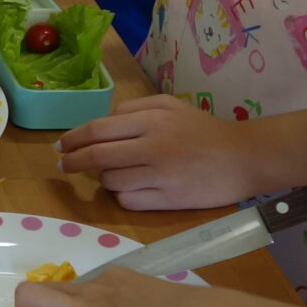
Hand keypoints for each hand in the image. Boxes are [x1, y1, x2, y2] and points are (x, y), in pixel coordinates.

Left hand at [57, 95, 278, 210]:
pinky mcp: (168, 200)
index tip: (61, 146)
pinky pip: (128, 200)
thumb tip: (102, 124)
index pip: (98, 130)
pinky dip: (121, 196)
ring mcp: (160, 175)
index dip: (74, 139)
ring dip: (102, 179)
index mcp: (152, 119)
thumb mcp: (171, 106)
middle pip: (97, 156)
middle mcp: (153, 146)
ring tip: (110, 175)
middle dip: (73, 161)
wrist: (245, 157)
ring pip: (110, 181)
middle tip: (64, 165)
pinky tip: (130, 189)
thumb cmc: (204, 130)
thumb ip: (134, 110)